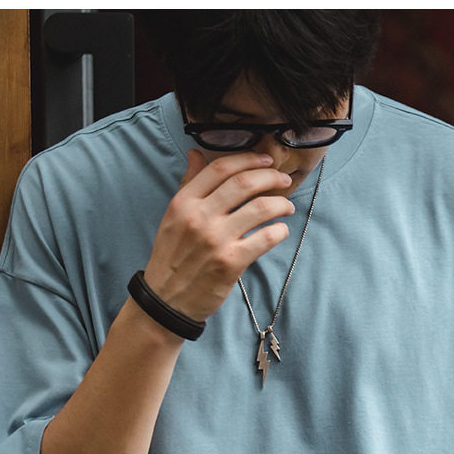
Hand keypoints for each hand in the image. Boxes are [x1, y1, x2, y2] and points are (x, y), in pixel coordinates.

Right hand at [143, 150, 295, 321]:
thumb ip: (189, 185)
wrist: (167, 299)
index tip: (265, 160)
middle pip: (244, 183)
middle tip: (284, 180)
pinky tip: (281, 231)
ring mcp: (217, 240)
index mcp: (184, 202)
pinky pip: (266, 238)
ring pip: (260, 208)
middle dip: (271, 177)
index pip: (220, 168)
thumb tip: (197, 154)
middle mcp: (199, 217)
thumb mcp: (173, 217)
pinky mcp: (232, 262)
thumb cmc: (172, 256)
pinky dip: (279, 231)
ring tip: (287, 207)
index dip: (248, 159)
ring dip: (281, 204)